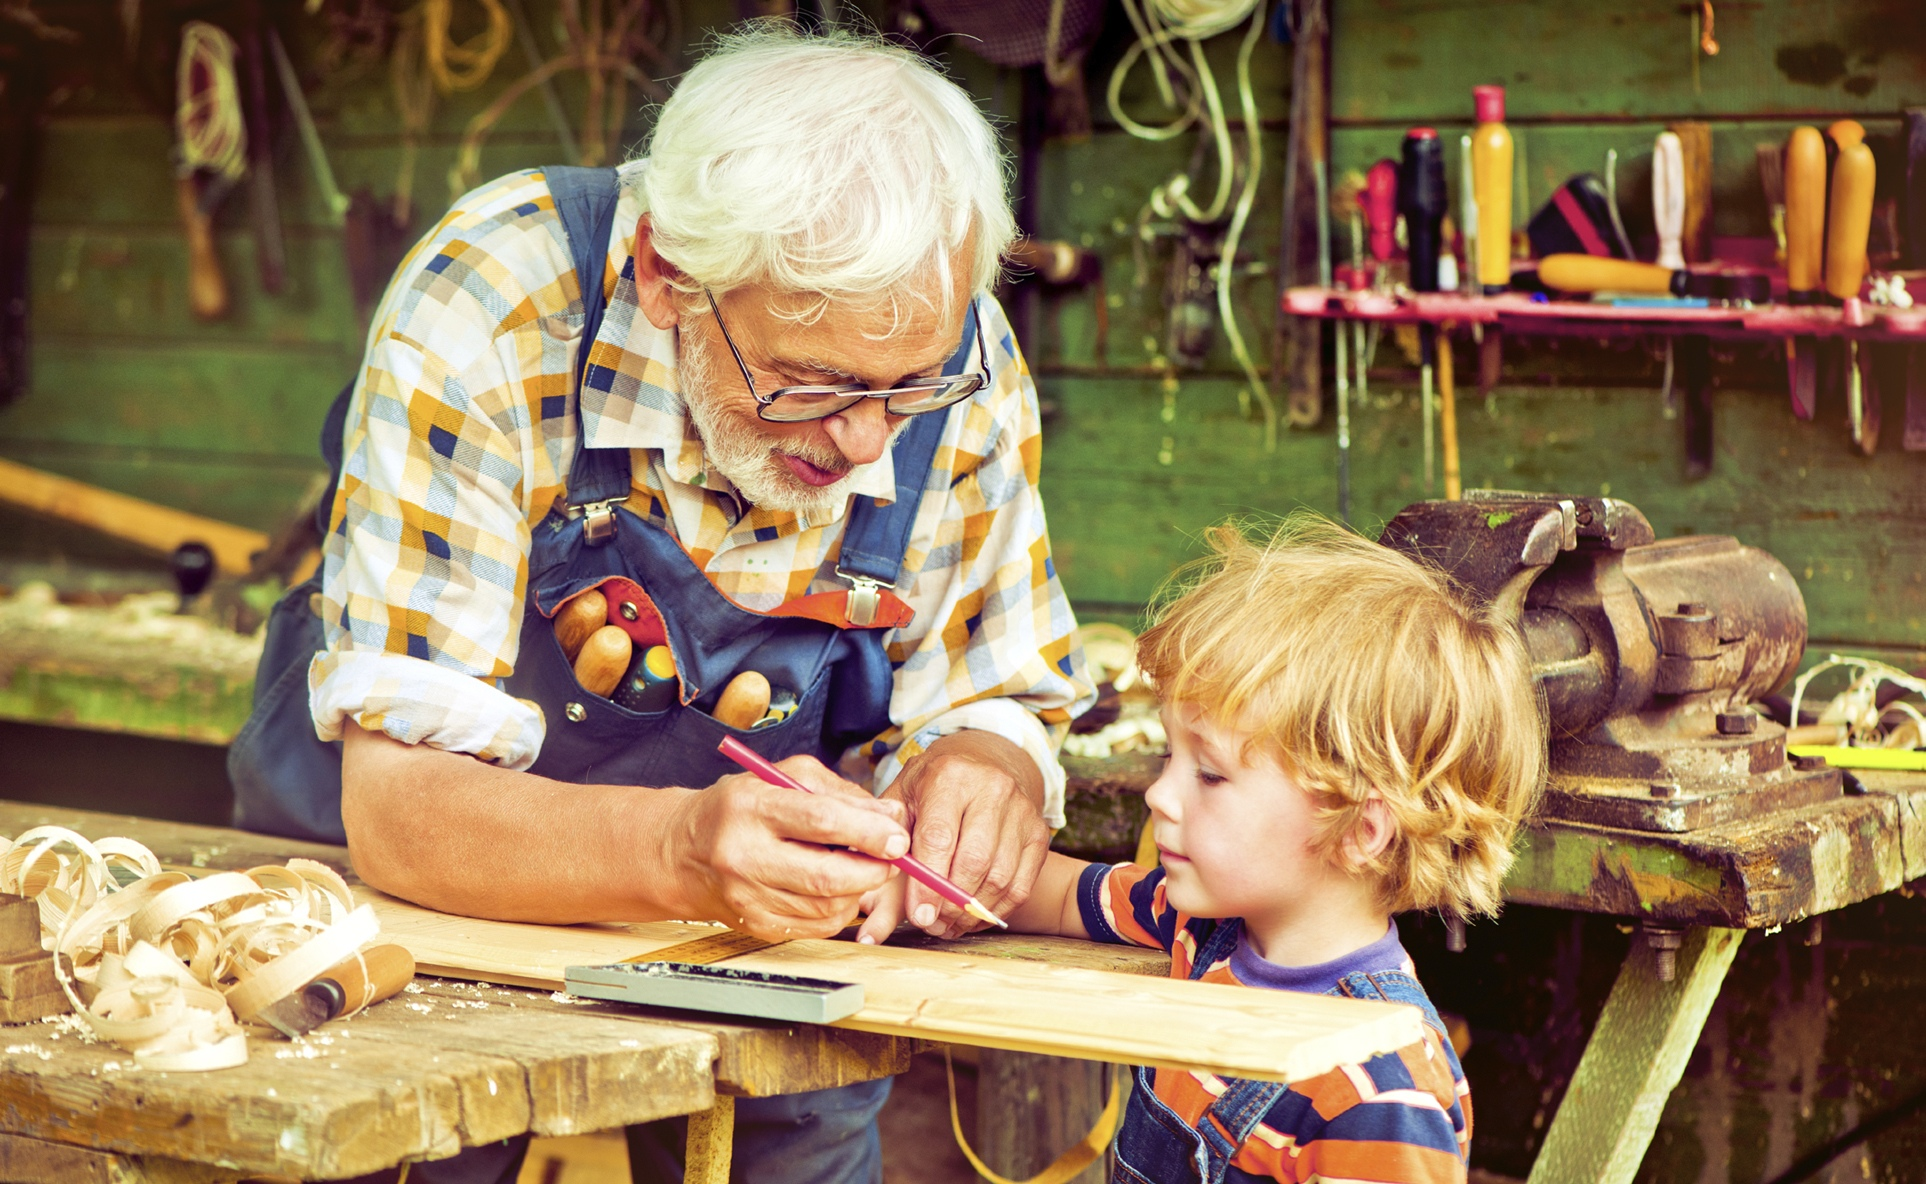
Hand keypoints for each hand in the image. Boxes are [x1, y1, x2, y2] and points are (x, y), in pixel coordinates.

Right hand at [671, 756, 907, 941]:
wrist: (684, 852)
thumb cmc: (740, 808)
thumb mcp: (782, 778)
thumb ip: (839, 792)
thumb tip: (889, 815)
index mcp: (751, 808)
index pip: (821, 822)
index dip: (868, 832)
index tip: (897, 836)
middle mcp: (744, 856)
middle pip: (826, 876)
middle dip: (873, 870)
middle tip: (893, 858)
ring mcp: (748, 897)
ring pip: (827, 906)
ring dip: (859, 890)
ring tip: (863, 868)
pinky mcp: (756, 925)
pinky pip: (817, 926)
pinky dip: (840, 909)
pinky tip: (837, 889)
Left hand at [857, 731, 1048, 942]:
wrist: (980, 762)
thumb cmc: (930, 791)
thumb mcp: (901, 806)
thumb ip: (887, 855)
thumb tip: (874, 918)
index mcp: (948, 776)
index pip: (938, 838)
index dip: (928, 885)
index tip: (919, 916)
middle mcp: (991, 788)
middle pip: (974, 861)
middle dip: (951, 903)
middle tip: (932, 924)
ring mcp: (1021, 809)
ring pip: (1000, 877)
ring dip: (973, 912)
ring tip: (949, 923)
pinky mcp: (1039, 832)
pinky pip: (1021, 885)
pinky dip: (996, 909)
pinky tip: (973, 915)